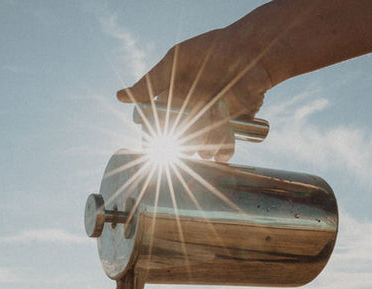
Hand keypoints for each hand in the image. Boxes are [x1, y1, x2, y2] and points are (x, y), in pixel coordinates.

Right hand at [117, 23, 271, 161]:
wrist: (252, 52)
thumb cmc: (212, 51)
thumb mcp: (177, 61)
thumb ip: (150, 82)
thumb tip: (119, 96)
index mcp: (173, 106)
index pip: (155, 132)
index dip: (154, 137)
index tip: (160, 132)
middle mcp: (189, 121)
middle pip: (177, 146)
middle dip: (184, 136)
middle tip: (195, 114)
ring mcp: (209, 129)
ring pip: (199, 151)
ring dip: (206, 140)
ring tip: (216, 113)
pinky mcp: (231, 133)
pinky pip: (222, 154)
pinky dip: (223, 149)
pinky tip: (227, 134)